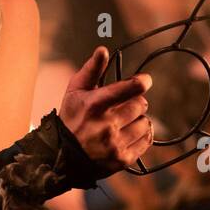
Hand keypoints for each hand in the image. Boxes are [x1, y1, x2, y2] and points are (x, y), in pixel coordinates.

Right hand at [58, 46, 153, 173]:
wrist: (63, 157)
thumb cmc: (71, 118)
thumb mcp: (75, 91)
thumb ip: (91, 70)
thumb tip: (103, 50)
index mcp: (95, 104)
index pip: (129, 89)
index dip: (141, 82)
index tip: (145, 80)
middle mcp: (106, 125)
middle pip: (140, 105)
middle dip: (135, 102)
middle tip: (124, 106)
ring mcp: (115, 144)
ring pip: (145, 123)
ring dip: (138, 120)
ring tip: (124, 122)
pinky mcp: (122, 159)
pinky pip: (146, 141)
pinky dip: (141, 135)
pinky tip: (129, 134)